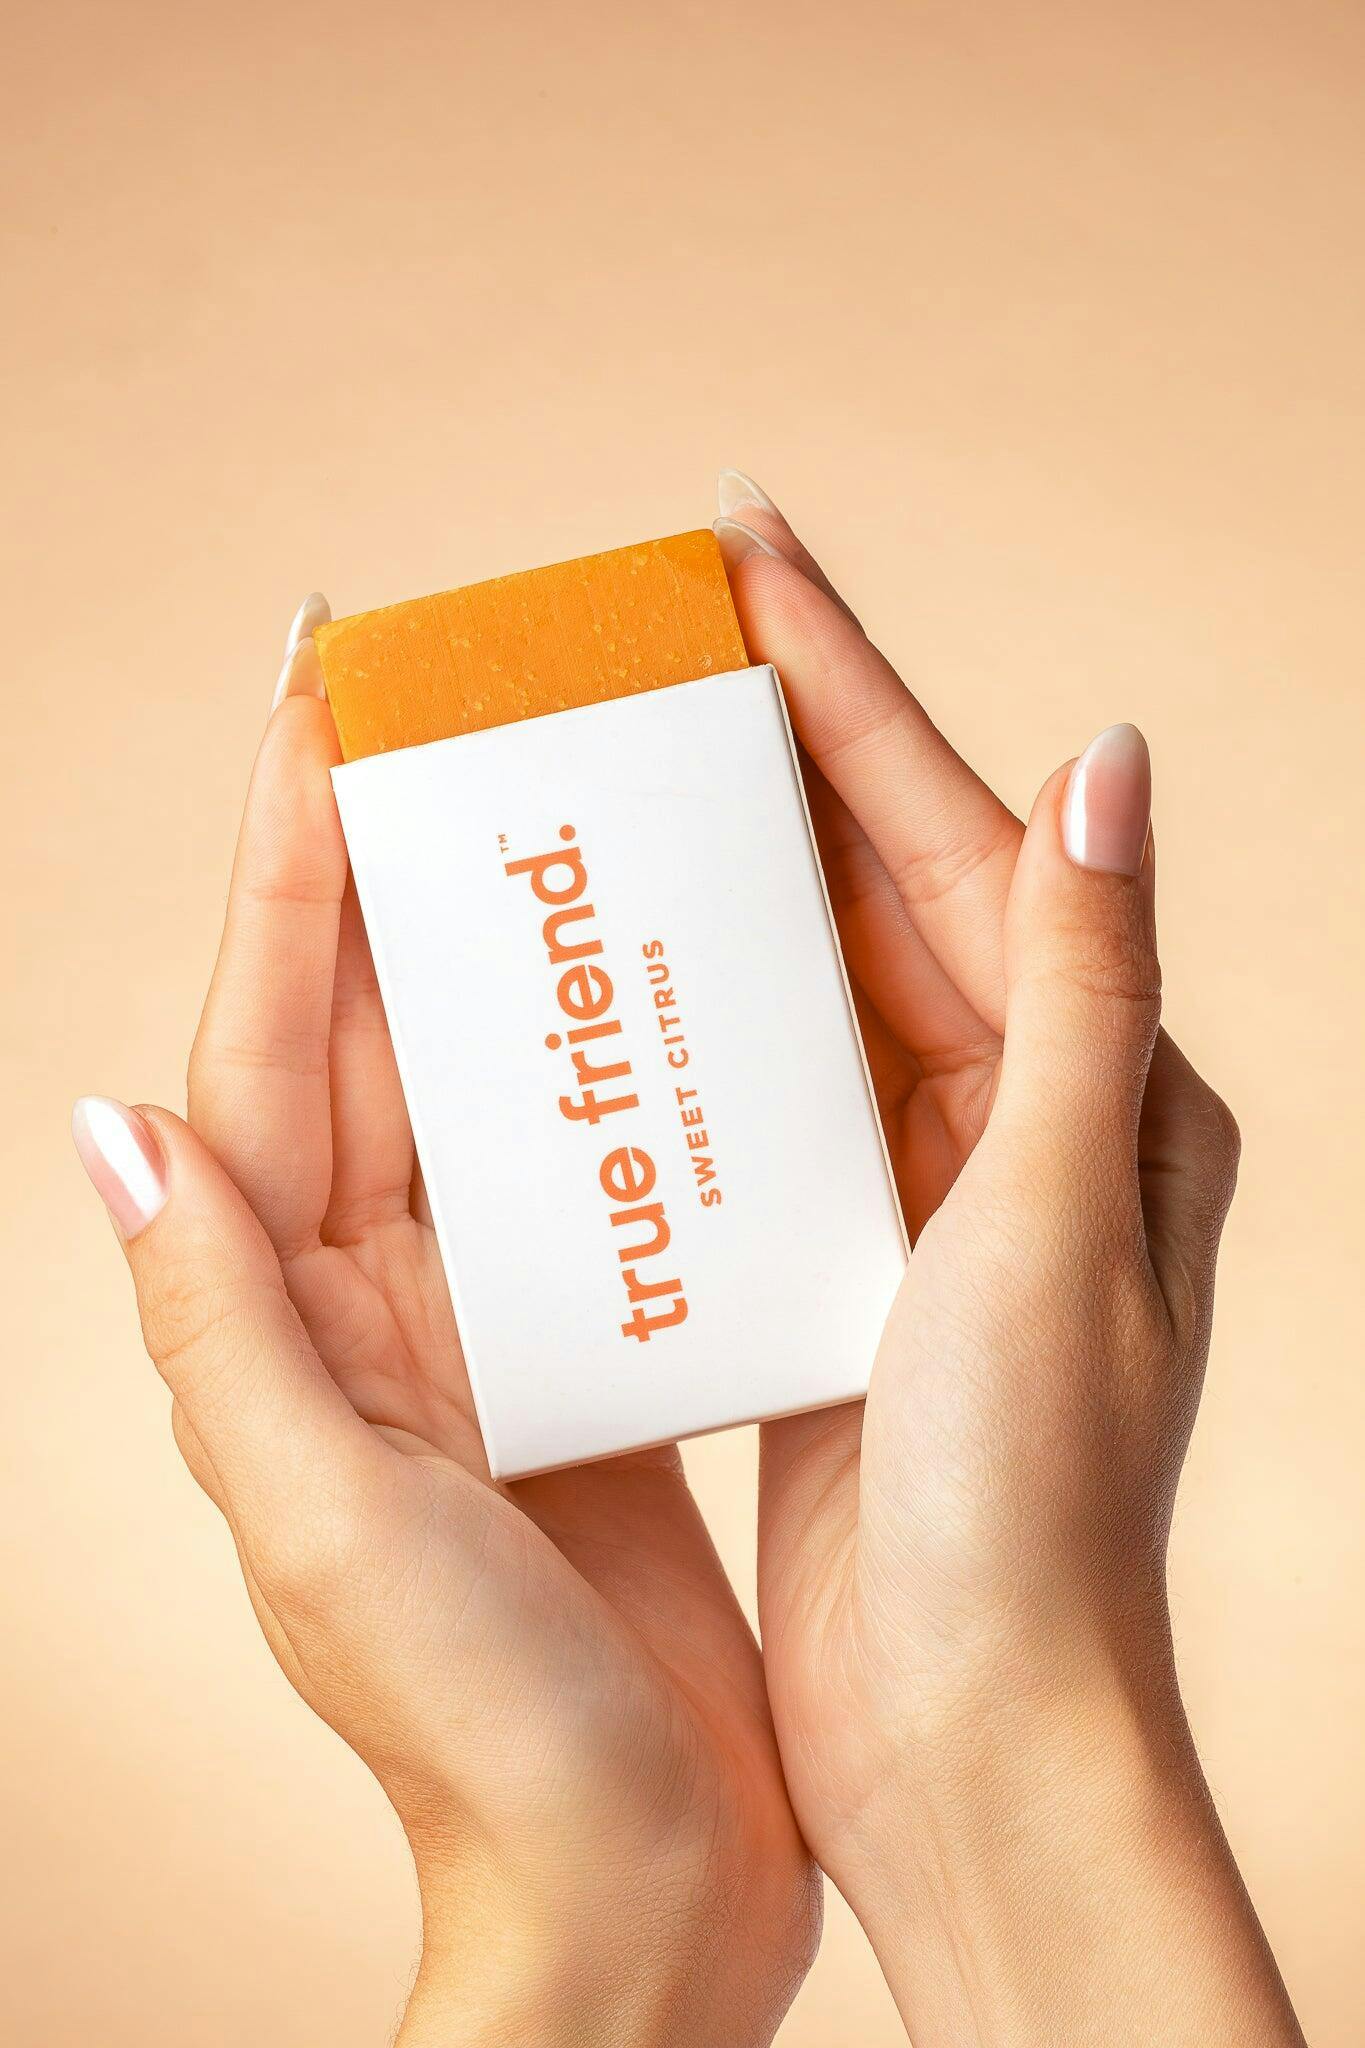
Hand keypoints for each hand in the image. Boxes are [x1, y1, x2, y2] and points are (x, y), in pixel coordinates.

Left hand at [72, 609, 816, 2047]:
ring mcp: (472, 1323)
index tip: (320, 689)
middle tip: (462, 696)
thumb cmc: (483, 1741)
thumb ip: (223, 1332)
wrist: (631, 1894)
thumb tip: (112, 1127)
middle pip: (368, 1023)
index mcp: (291, 1310)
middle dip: (395, 852)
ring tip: (577, 805)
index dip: (285, 853)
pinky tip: (674, 1002)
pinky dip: (606, 1073)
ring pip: (478, 1081)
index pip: (267, 1029)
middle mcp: (361, 1296)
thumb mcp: (334, 1527)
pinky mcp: (578, 1363)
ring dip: (511, 943)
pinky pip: (579, 1174)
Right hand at [716, 476, 1303, 2043]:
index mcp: (1104, 1086)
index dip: (850, 686)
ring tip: (622, 769)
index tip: (749, 558)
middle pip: (881, 885)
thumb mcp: (1059, 1216)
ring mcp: (928, 1193)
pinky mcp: (845, 1267)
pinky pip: (770, 1100)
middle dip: (780, 751)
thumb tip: (1109, 758)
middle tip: (664, 631)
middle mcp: (1025, 1120)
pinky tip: (621, 974)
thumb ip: (1082, 988)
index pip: (957, 834)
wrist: (972, 1732)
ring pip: (817, 983)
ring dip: (728, 879)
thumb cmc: (1033, 1500)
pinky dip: (703, 1024)